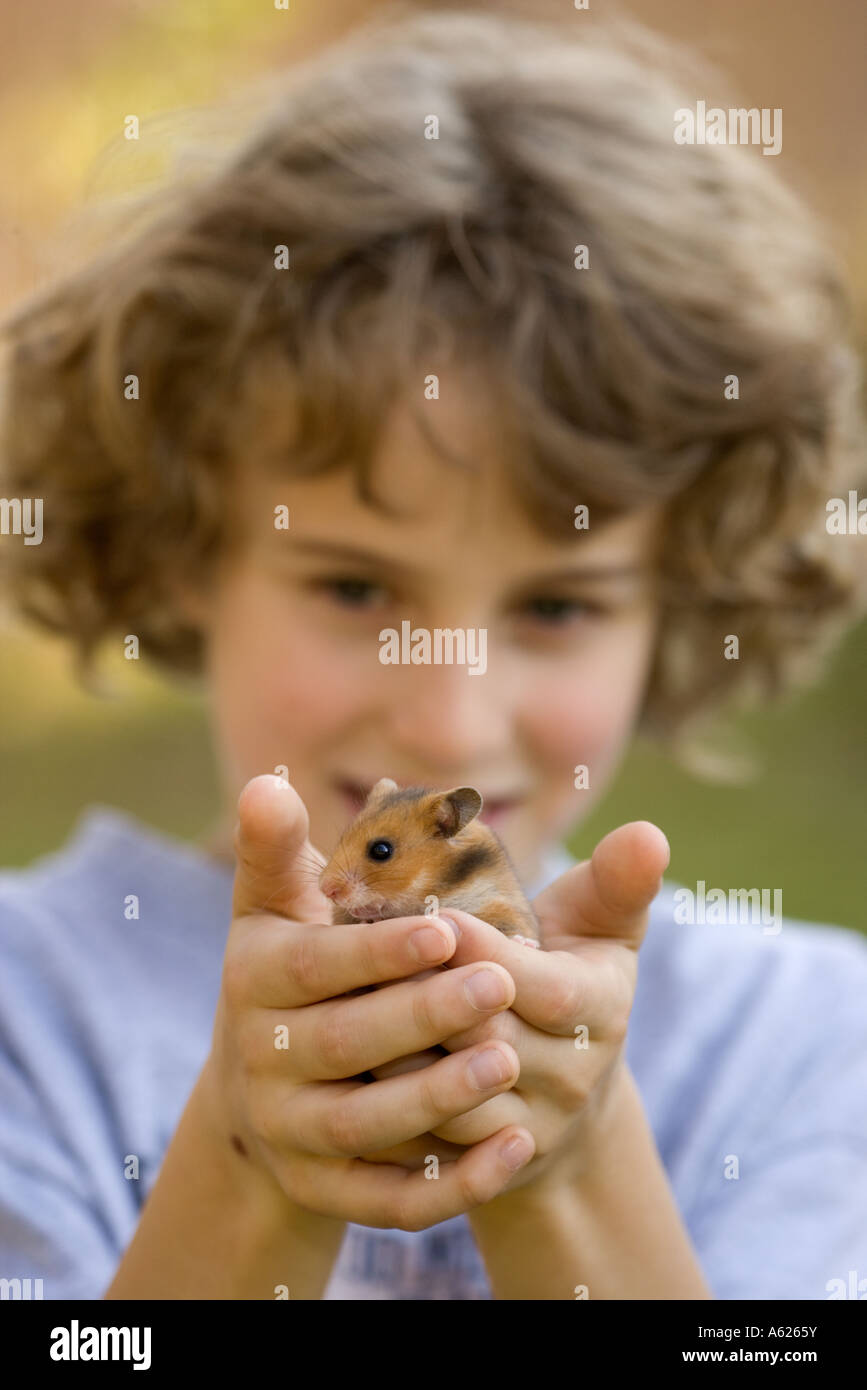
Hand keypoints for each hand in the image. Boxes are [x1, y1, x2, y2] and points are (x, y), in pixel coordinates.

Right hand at [203, 773, 536, 1231]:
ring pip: (364, 1125)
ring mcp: (289, 1131)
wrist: (268, 1085)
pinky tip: (515, 1151)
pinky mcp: (323, 1190)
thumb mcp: (279, 907)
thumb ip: (283, 848)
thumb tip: (267, 786)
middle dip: (422, 1015)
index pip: (315, 964)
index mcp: (253, 975)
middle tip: (496, 987)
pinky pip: (388, 1200)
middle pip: (343, 1042)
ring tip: (508, 1061)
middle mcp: (259, 1058)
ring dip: (437, 1096)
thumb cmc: (296, 967)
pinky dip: (451, 1185)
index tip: (448, 928)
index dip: (379, 951)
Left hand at [360, 821, 669, 1197]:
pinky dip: (384, 1104)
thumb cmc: (568, 975)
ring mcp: (530, 1129)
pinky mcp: (486, 1169)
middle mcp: (573, 1078)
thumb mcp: (598, 928)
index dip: (481, 951)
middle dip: (422, 997)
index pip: (538, 985)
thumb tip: (648, 833)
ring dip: (392, 1053)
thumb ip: (614, 881)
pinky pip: (426, 1144)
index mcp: (600, 1009)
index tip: (430, 914)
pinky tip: (347, 1064)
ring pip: (447, 1097)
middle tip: (360, 954)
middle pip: (483, 1039)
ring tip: (343, 1004)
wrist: (563, 1095)